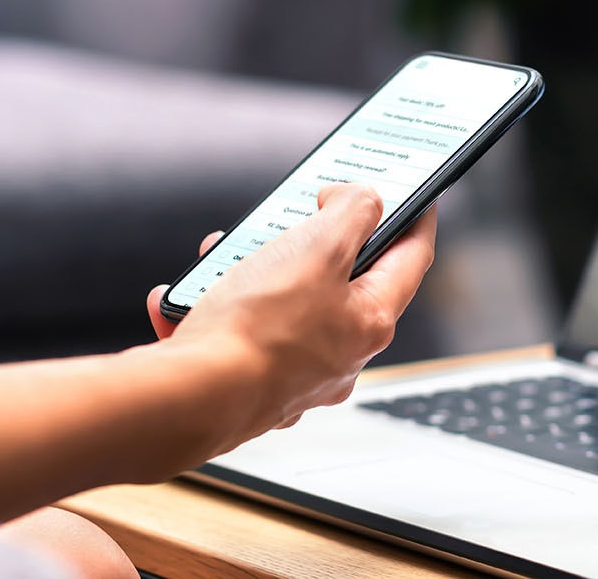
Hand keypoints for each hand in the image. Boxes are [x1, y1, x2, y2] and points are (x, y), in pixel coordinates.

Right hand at [144, 183, 435, 440]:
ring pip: (277, 305)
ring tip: (220, 257)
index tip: (418, 197)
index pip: (411, 260)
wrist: (190, 400)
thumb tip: (359, 200)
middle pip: (338, 281)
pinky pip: (229, 333)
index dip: (416, 220)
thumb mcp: (318, 247)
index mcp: (370, 323)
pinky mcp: (246, 386)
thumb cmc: (257, 331)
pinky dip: (206, 310)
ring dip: (247, 272)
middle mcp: (339, 356)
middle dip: (307, 242)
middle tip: (293, 217)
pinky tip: (179, 302)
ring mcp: (292, 376)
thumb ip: (353, 212)